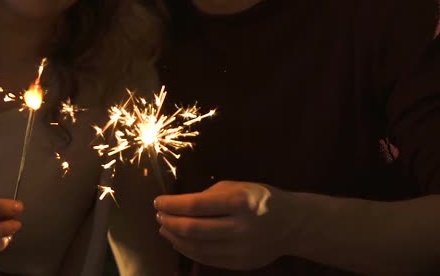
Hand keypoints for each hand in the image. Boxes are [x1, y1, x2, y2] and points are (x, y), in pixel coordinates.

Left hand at [154, 181, 301, 270]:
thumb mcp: (236, 187)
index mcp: (239, 201)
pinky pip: (208, 259)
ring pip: (198, 248)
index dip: (171, 204)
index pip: (195, 205)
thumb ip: (208, 196)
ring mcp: (242, 248)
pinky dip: (189, 251)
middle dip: (170, 222)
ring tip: (165, 229)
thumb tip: (178, 206)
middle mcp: (241, 226)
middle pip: (193, 229)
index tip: (157, 202)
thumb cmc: (259, 198)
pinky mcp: (241, 263)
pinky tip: (180, 242)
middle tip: (159, 216)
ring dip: (175, 238)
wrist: (292, 223)